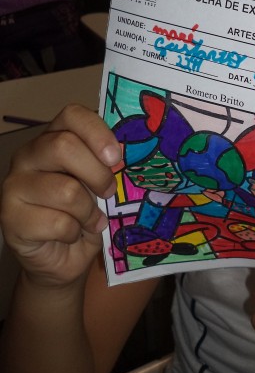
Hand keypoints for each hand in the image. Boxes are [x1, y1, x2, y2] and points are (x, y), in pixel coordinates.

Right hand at [0, 104, 120, 287]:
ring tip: (90, 220)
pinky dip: (74, 233)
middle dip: (97, 173)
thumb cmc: (84, 214)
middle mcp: (28, 156)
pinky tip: (71, 235)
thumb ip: (105, 164)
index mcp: (52, 138)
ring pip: (66, 190)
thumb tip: (124, 155)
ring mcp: (14, 185)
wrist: (62, 257)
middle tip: (108, 192)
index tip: (116, 156)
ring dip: (88, 212)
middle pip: (64, 146)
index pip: (71, 115)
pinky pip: (57, 223)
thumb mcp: (99, 184)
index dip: (97, 132)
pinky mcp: (10, 217)